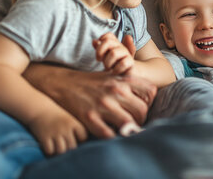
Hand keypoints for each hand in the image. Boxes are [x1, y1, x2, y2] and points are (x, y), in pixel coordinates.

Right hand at [24, 64, 156, 138]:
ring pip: (129, 123)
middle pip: (142, 110)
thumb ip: (130, 81)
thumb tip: (149, 93)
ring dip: (129, 130)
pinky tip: (111, 135)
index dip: (150, 101)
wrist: (62, 83)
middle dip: (141, 119)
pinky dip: (113, 137)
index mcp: (122, 80)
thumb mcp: (112, 75)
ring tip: (125, 130)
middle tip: (134, 123)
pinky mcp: (90, 118)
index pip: (150, 91)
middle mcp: (115, 91)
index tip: (142, 106)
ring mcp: (103, 105)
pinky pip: (108, 134)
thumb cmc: (91, 82)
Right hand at [28, 108, 87, 155]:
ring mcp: (55, 133)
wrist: (39, 108)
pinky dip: (50, 151)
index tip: (75, 139)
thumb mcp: (69, 118)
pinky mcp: (44, 137)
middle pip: (72, 147)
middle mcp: (65, 128)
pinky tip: (49, 147)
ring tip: (57, 149)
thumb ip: (76, 130)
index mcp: (73, 122)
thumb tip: (83, 145)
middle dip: (69, 149)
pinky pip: (50, 151)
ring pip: (61, 151)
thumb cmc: (56, 116)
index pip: (83, 137)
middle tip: (64, 147)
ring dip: (59, 152)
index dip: (80, 140)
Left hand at [94, 33, 135, 74]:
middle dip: (100, 51)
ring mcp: (126, 53)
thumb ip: (100, 48)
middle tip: (100, 60)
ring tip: (109, 68)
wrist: (128, 74)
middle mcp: (121, 46)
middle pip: (108, 41)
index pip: (108, 36)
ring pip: (113, 53)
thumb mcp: (106, 56)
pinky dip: (116, 70)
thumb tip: (94, 41)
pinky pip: (122, 63)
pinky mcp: (131, 62)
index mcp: (115, 44)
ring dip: (107, 64)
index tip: (99, 52)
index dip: (101, 42)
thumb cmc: (115, 65)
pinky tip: (115, 72)